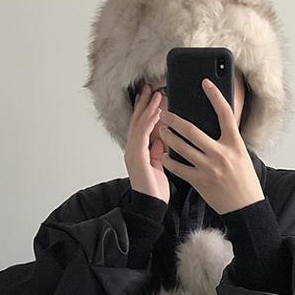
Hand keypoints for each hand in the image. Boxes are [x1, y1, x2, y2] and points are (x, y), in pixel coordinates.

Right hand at [124, 84, 169, 203]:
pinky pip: (142, 136)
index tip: (151, 97)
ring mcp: (133, 153)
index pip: (140, 126)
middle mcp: (132, 150)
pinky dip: (149, 122)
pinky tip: (156, 113)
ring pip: (138, 125)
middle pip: (136, 121)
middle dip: (143, 103)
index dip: (144, 110)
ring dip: (147, 109)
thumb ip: (158, 152)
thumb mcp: (159, 166)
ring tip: (156, 95)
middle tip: (150, 88)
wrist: (152, 206)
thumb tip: (161, 139)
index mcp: (138, 152)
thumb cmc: (155, 191)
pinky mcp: (137, 158)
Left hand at [157, 78, 263, 214]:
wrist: (245, 207)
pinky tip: (164, 155)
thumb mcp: (241, 155)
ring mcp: (209, 168)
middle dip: (175, 120)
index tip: (205, 83)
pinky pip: (179, 168)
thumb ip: (227, 141)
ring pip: (182, 148)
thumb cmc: (244, 180)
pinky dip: (170, 161)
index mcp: (234, 144)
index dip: (215, 96)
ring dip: (168, 137)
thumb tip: (212, 125)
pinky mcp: (200, 181)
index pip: (225, 113)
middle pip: (193, 131)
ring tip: (161, 131)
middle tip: (164, 113)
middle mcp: (221, 154)